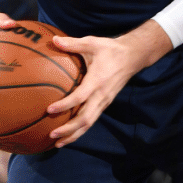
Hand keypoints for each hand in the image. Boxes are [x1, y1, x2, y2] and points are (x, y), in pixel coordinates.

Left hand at [46, 21, 171, 146]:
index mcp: (97, 81)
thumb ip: (73, 43)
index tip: (50, 109)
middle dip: (69, 129)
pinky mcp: (105, 103)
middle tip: (52, 134)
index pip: (80, 97)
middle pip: (85, 119)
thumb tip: (53, 40)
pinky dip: (80, 129)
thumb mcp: (92, 43)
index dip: (65, 105)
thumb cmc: (110, 49)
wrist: (133, 56)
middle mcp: (101, 95)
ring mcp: (104, 101)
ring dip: (74, 134)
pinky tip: (69, 134)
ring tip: (57, 142)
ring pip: (89, 123)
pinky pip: (92, 120)